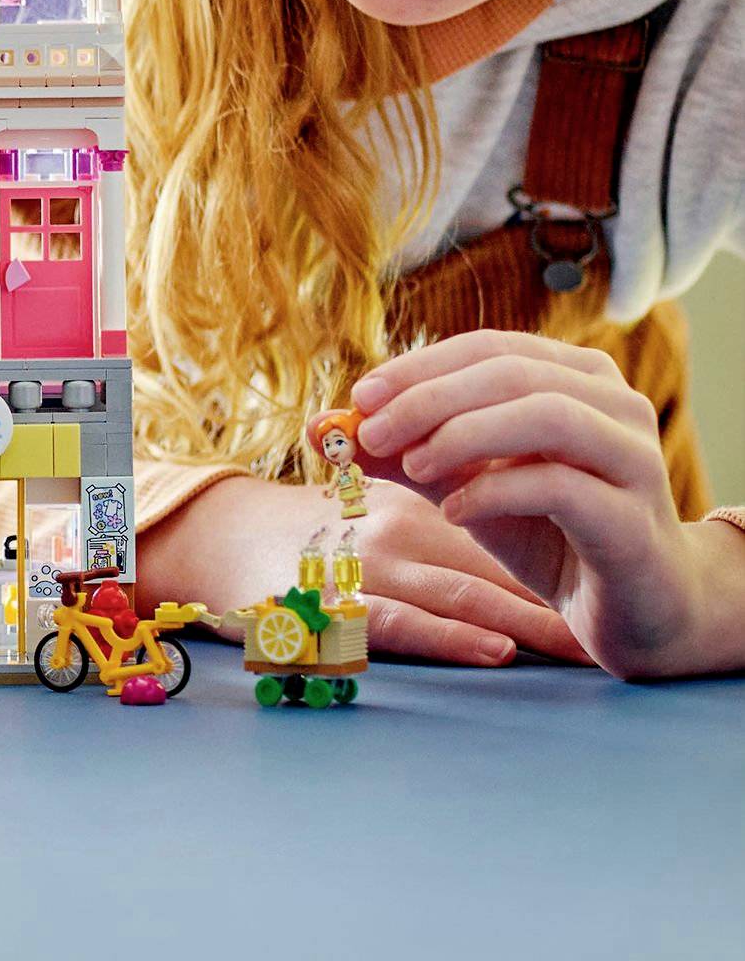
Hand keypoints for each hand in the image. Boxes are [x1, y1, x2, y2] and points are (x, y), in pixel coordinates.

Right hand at [136, 467, 589, 666]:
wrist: (214, 540)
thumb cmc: (304, 530)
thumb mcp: (369, 502)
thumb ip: (434, 513)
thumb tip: (516, 523)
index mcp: (407, 504)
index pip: (494, 518)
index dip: (551, 545)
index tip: (602, 571)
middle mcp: (390, 531)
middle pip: (492, 560)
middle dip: (556, 594)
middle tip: (607, 621)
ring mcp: (362, 569)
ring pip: (457, 590)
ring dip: (523, 619)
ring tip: (577, 642)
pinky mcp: (330, 609)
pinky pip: (400, 623)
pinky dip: (449, 635)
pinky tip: (493, 647)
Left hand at [353, 330, 719, 679]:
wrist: (634, 613)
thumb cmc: (548, 535)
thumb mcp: (464, 485)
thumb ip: (402, 451)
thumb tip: (323, 429)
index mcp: (578, 376)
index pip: (488, 347)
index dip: (418, 367)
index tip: (360, 398)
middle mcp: (615, 403)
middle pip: (509, 372)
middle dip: (427, 398)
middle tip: (370, 434)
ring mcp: (635, 458)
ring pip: (544, 413)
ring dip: (461, 434)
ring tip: (411, 467)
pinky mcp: (635, 520)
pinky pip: (559, 484)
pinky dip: (493, 489)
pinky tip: (455, 509)